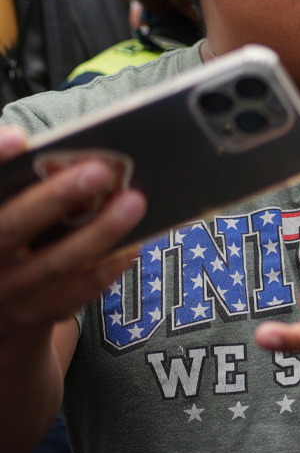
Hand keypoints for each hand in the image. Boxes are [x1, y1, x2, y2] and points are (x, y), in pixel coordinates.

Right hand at [0, 127, 144, 343]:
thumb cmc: (2, 240)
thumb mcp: (1, 210)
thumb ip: (13, 187)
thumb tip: (62, 155)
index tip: (20, 137)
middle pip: (9, 228)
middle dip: (53, 198)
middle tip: (98, 170)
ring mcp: (3, 292)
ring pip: (52, 264)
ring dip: (97, 233)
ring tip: (133, 202)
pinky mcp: (31, 316)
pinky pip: (73, 294)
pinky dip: (105, 270)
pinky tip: (131, 246)